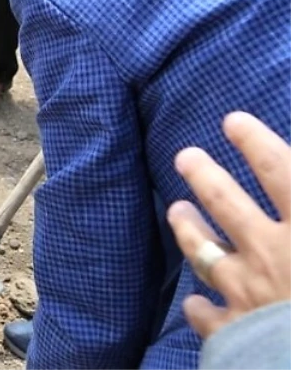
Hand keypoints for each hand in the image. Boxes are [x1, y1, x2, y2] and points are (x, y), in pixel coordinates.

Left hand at [166, 111, 290, 338]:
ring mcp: (248, 293)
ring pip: (204, 252)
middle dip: (204, 176)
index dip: (256, 143)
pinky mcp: (235, 334)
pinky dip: (198, 307)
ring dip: (189, 229)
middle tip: (185, 156)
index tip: (233, 121)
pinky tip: (193, 303)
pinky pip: (207, 316)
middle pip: (227, 204)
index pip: (279, 171)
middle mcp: (272, 254)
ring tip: (176, 210)